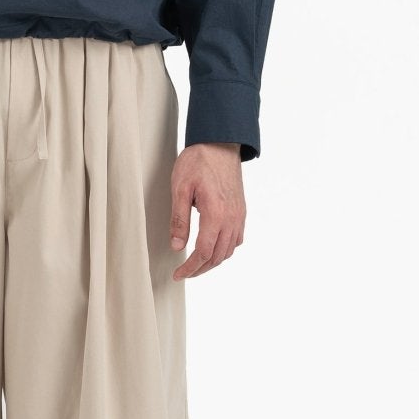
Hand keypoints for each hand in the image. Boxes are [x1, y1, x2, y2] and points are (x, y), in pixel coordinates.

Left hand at [169, 143, 244, 278]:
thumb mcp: (180, 188)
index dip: (190, 268)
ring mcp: (239, 215)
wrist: (220, 143)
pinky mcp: (241, 211)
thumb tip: (177, 246)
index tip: (178, 275)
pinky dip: (224, 250)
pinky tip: (212, 248)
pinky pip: (236, 239)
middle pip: (217, 256)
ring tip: (196, 265)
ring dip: (212, 262)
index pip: (203, 252)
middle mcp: (232, 218)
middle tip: (184, 273)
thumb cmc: (198, 161)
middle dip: (200, 269)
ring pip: (228, 251)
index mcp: (216, 213)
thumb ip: (179, 219)